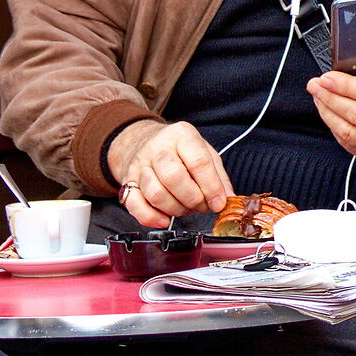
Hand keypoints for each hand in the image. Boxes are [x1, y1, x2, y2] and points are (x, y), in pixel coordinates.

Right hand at [108, 120, 233, 226]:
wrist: (142, 142)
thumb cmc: (177, 149)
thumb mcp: (202, 151)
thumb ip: (217, 175)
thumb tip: (227, 199)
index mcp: (181, 136)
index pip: (198, 162)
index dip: (211, 187)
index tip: (218, 203)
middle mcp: (157, 148)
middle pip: (174, 178)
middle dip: (193, 200)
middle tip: (201, 206)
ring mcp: (140, 165)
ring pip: (156, 194)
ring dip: (176, 210)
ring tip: (185, 208)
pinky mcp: (127, 182)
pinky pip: (134, 205)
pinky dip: (151, 217)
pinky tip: (164, 219)